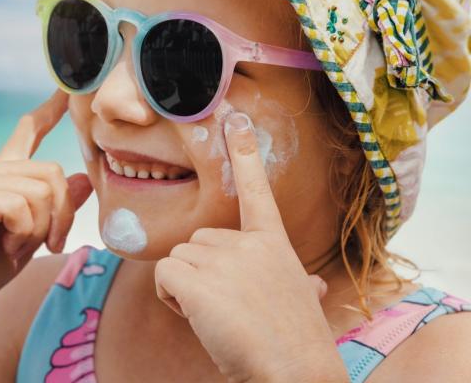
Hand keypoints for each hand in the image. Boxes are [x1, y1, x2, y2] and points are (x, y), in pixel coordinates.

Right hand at [0, 89, 93, 333]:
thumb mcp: (33, 236)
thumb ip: (55, 208)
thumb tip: (82, 180)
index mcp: (3, 174)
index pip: (28, 132)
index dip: (49, 111)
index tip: (67, 90)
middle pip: (53, 175)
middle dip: (61, 217)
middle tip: (48, 244)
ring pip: (40, 193)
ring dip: (39, 231)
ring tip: (16, 246)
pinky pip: (19, 207)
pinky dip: (23, 234)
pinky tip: (5, 246)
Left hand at [154, 112, 345, 382]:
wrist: (294, 373)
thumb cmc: (295, 344)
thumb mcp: (301, 302)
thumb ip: (299, 284)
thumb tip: (313, 287)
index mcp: (274, 245)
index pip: (255, 191)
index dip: (244, 154)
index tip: (235, 118)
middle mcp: (248, 244)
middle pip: (195, 242)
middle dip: (200, 274)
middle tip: (228, 308)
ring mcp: (223, 259)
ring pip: (176, 260)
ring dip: (185, 291)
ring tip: (219, 317)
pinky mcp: (198, 279)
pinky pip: (163, 277)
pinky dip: (171, 299)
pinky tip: (200, 319)